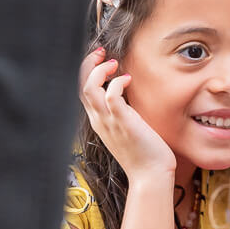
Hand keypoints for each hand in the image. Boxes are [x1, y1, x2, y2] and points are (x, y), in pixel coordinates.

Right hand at [79, 49, 175, 179]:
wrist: (150, 175)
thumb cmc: (144, 153)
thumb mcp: (127, 128)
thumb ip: (123, 112)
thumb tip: (128, 93)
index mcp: (98, 121)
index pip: (82, 91)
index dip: (87, 71)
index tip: (101, 60)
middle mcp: (99, 120)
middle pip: (79, 85)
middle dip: (88, 64)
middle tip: (102, 53)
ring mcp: (108, 121)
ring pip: (88, 88)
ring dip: (99, 70)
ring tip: (114, 63)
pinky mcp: (122, 122)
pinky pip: (110, 95)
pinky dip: (117, 82)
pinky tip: (128, 79)